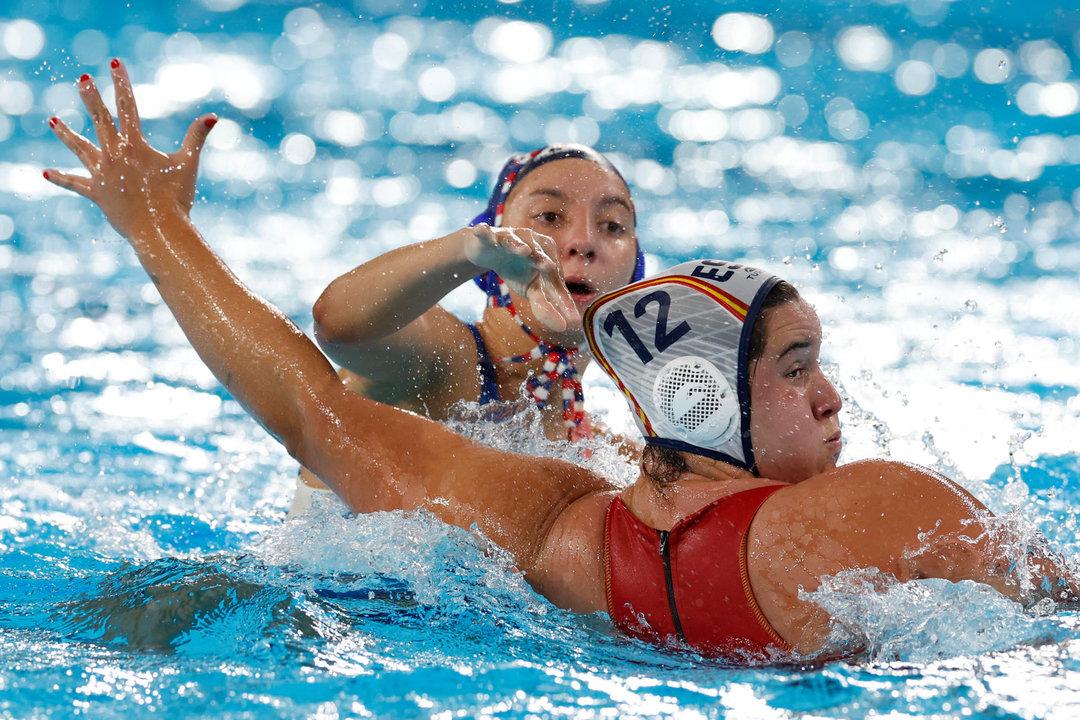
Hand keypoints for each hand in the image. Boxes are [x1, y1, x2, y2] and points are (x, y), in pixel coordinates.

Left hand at [43, 59, 215, 238]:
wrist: (159, 229)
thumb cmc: (176, 198)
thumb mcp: (188, 164)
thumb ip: (197, 137)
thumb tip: (213, 116)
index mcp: (136, 145)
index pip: (128, 106)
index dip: (122, 83)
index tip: (114, 64)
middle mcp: (115, 154)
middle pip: (100, 120)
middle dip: (91, 97)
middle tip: (83, 79)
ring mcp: (102, 173)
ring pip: (80, 148)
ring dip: (66, 133)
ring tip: (53, 121)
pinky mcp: (97, 193)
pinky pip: (75, 184)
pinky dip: (61, 179)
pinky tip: (46, 173)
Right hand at [465, 223, 577, 331]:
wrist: (489, 252)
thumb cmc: (517, 270)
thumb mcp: (531, 289)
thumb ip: (545, 306)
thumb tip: (563, 327)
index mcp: (546, 253)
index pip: (553, 276)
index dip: (560, 296)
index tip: (571, 318)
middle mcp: (530, 241)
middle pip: (537, 253)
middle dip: (541, 259)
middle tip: (549, 267)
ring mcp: (508, 236)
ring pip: (513, 241)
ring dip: (517, 245)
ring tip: (524, 250)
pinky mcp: (488, 236)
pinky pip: (485, 233)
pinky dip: (483, 232)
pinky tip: (480, 231)